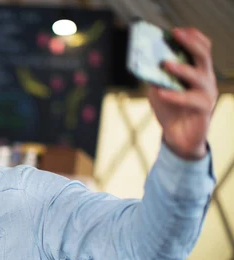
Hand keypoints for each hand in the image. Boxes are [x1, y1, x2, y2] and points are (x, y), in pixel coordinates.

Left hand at [148, 27, 217, 159]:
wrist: (178, 137)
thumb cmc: (170, 109)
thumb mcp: (158, 89)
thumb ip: (154, 77)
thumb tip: (144, 62)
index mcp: (197, 71)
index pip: (202, 48)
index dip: (192, 37)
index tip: (176, 30)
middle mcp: (205, 80)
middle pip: (204, 56)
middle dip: (190, 43)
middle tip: (175, 35)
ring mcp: (207, 94)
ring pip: (200, 77)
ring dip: (183, 69)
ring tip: (166, 64)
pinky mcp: (204, 110)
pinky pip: (191, 100)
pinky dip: (175, 95)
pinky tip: (161, 92)